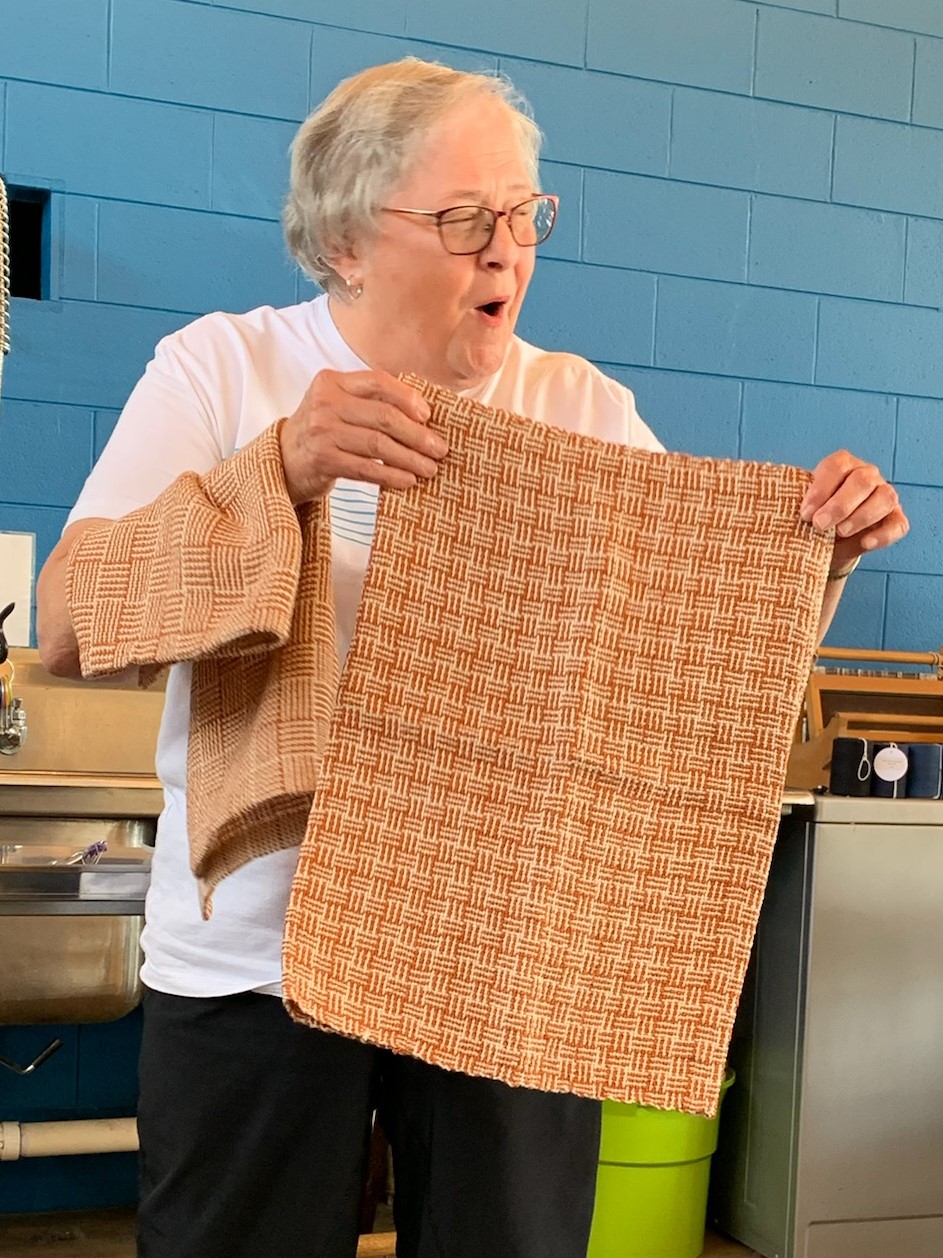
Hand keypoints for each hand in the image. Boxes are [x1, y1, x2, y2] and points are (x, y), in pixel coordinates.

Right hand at [279, 369, 447, 504]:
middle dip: (417, 434)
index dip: (408, 398)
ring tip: (430, 468)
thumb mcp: (338, 406)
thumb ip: (370, 402)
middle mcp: (324, 403)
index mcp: (332, 382)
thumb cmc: (321, 433)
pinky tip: (408, 481)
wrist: (281, 461)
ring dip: (410, 458)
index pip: (378, 381)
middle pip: (383, 416)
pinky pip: (366, 468)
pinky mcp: (322, 460)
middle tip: (440, 449)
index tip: (428, 416)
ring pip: (378, 444)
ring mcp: (321, 431)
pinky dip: (391, 475)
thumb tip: (423, 414)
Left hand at [800, 450, 907, 572]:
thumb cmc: (814, 520)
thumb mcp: (804, 510)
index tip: (805, 513)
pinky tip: (865, 543)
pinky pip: (897, 525)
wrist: (828, 545)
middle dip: (839, 505)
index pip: (837, 465)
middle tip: (819, 525)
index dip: (821, 489)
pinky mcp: (895, 519)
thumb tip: (787, 511)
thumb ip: (800, 506)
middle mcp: (868, 476)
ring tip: (840, 533)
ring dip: (861, 517)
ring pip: (884, 498)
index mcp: (843, 466)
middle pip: (862, 480)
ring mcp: (885, 496)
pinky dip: (883, 535)